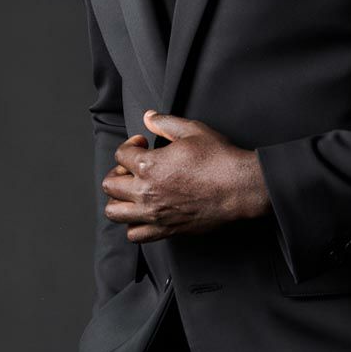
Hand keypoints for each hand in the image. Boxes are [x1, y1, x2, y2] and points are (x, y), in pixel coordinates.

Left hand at [101, 110, 271, 242]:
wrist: (240, 188)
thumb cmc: (219, 159)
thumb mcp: (192, 130)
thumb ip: (165, 123)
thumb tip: (149, 117)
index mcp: (149, 165)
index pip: (121, 154)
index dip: (131, 144)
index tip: (143, 143)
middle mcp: (146, 192)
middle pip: (110, 184)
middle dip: (119, 171)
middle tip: (133, 168)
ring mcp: (154, 214)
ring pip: (115, 212)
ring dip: (119, 200)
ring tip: (133, 191)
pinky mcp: (166, 229)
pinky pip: (135, 234)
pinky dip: (134, 224)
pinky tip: (145, 212)